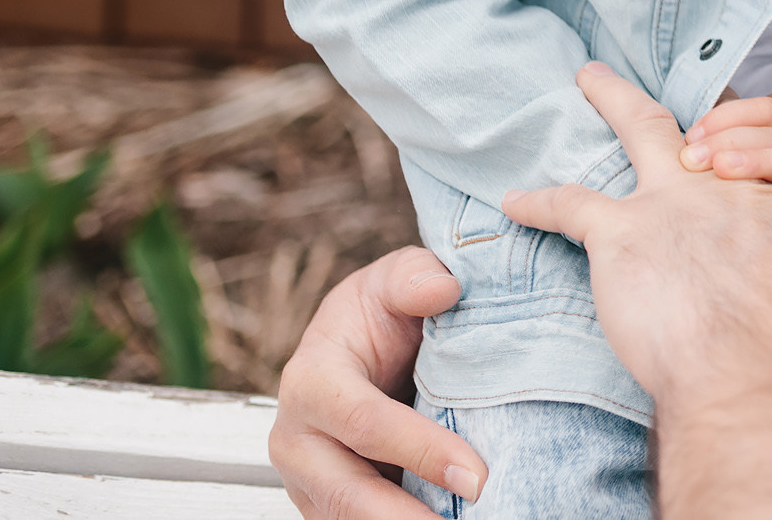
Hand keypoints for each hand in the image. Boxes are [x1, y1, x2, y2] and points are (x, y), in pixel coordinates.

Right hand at [270, 247, 484, 519]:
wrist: (361, 345)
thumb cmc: (379, 312)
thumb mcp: (396, 279)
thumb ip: (414, 276)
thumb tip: (442, 288)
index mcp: (311, 381)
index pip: (364, 423)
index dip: (420, 450)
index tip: (475, 474)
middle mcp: (297, 438)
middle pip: (348, 493)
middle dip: (408, 516)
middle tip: (472, 515)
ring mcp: (306, 479)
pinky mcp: (325, 503)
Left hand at [502, 66, 771, 519]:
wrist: (757, 363)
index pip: (759, 150)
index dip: (741, 139)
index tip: (719, 136)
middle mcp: (727, 185)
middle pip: (701, 121)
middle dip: (662, 94)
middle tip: (617, 75)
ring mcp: (671, 199)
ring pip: (637, 126)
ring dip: (610, 100)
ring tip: (587, 80)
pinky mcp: (619, 233)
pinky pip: (570, 204)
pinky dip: (538, 201)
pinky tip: (513, 199)